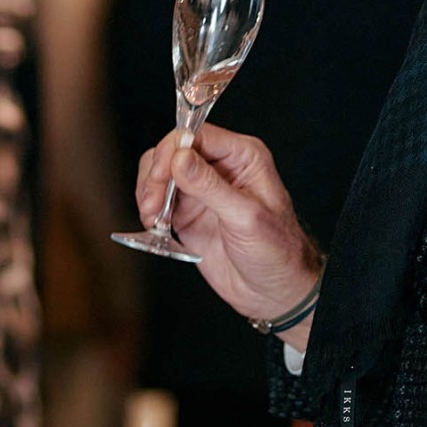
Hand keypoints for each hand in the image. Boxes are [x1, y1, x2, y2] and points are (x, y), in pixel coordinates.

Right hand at [136, 123, 323, 347]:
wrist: (273, 292)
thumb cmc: (276, 252)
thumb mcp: (245, 217)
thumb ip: (210, 187)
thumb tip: (179, 158)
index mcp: (242, 157)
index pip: (198, 135)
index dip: (174, 150)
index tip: (161, 175)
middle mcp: (220, 167)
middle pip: (174, 151)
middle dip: (157, 174)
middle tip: (153, 203)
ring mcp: (202, 190)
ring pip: (161, 172)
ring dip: (150, 191)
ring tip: (153, 217)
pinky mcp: (188, 212)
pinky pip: (159, 198)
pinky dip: (150, 208)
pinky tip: (155, 225)